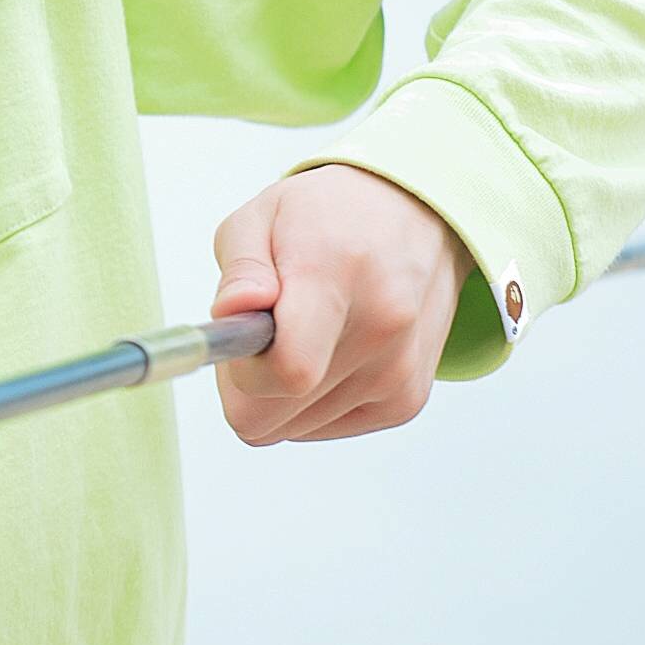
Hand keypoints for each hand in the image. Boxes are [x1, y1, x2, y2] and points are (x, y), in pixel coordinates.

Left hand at [209, 165, 469, 445]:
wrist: (414, 218)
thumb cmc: (326, 215)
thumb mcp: (262, 215)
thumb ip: (241, 269)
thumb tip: (230, 314)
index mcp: (336, 276)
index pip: (288, 371)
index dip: (243, 370)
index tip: (239, 337)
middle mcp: (380, 331)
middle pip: (275, 416)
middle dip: (248, 382)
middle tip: (259, 331)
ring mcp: (399, 374)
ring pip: (294, 429)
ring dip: (280, 392)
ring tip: (300, 331)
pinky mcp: (407, 401)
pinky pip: (325, 428)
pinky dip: (311, 400)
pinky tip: (326, 349)